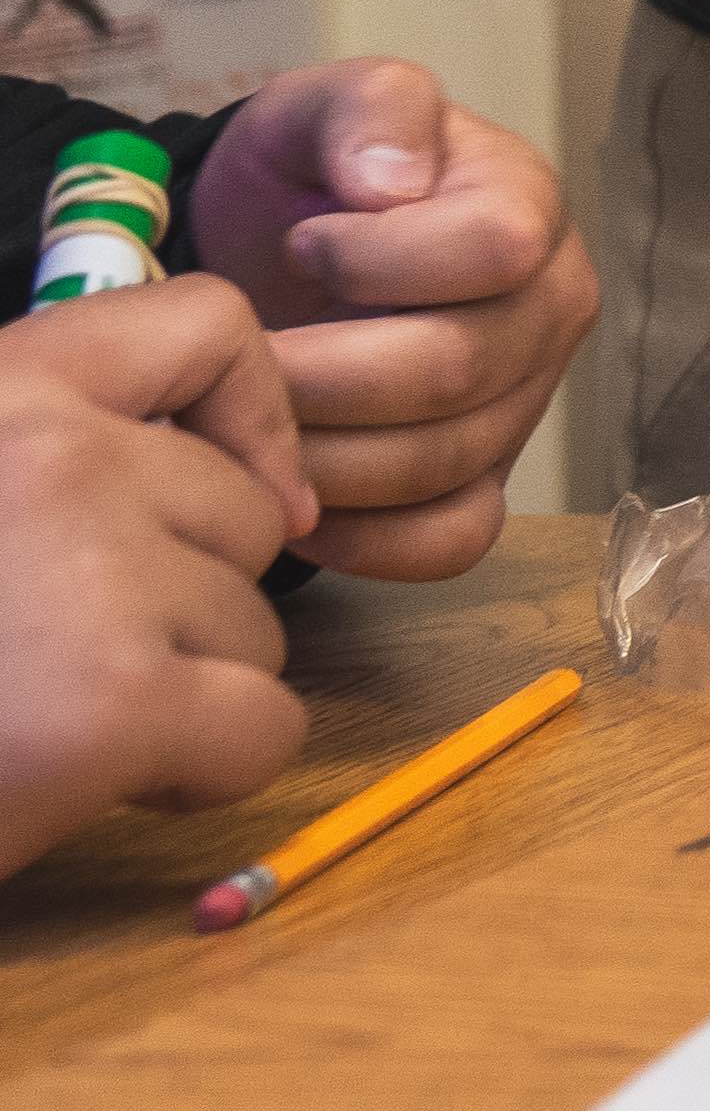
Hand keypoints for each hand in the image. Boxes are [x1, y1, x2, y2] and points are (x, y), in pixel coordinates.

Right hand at [0, 278, 310, 879]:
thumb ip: (44, 466)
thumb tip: (253, 489)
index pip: (206, 326)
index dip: (248, 422)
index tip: (224, 498)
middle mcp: (48, 453)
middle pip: (245, 513)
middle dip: (188, 597)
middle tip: (67, 658)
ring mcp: (92, 571)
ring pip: (256, 626)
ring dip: (185, 687)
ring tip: (50, 720)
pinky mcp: (120, 701)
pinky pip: (265, 729)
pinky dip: (206, 772)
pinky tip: (92, 783)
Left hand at [187, 60, 592, 582]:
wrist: (281, 254)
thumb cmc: (308, 180)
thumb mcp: (320, 108)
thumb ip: (369, 109)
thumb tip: (395, 183)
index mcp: (528, 209)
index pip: (495, 250)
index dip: (382, 260)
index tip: (300, 246)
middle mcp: (550, 311)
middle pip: (457, 370)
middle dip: (322, 377)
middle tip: (239, 364)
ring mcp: (524, 403)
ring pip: (443, 461)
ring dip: (323, 457)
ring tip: (245, 425)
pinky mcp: (487, 480)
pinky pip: (452, 538)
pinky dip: (369, 540)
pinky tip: (296, 502)